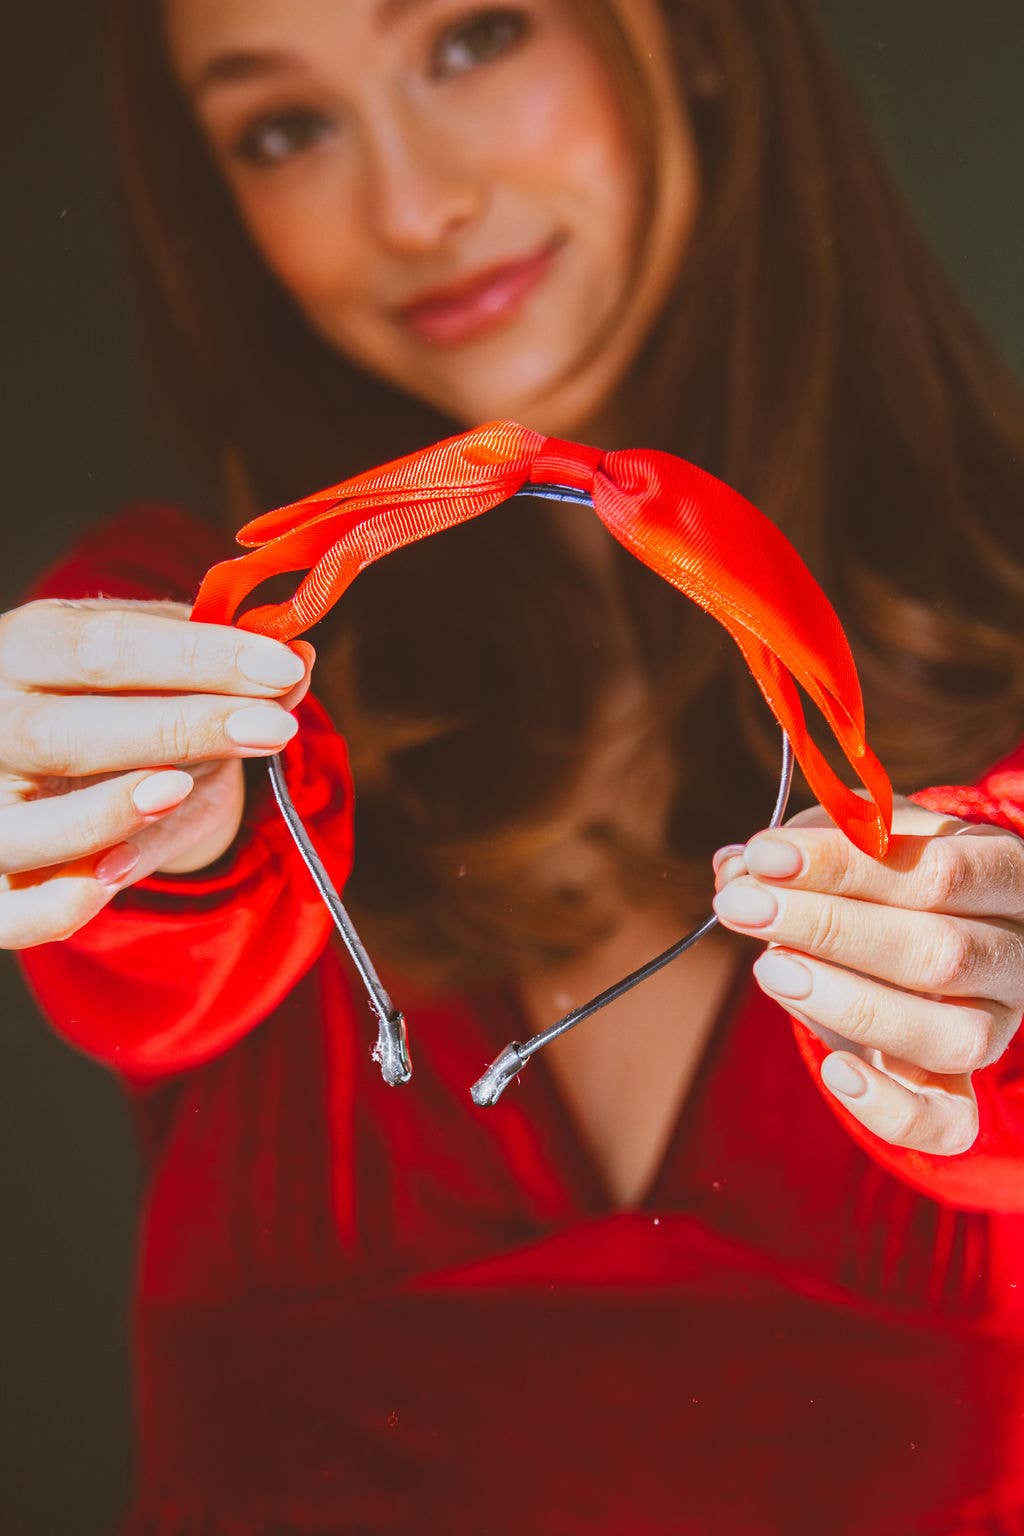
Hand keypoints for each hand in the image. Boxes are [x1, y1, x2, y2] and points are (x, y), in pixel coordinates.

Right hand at [0, 597, 314, 948]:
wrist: (82, 770)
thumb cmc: (131, 708)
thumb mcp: (175, 675)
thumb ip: (231, 668)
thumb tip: (299, 661)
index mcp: (27, 649)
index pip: (103, 647)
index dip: (196, 655)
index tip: (281, 666)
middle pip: (60, 734)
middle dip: (176, 729)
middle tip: (273, 728)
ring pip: (19, 828)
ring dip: (104, 814)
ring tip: (180, 790)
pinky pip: (9, 913)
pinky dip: (55, 906)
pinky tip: (111, 882)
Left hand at [712, 798, 1023, 1154]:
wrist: (897, 937)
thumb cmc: (873, 874)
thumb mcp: (847, 842)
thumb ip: (801, 849)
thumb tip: (740, 868)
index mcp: (1003, 872)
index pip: (944, 870)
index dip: (849, 864)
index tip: (764, 855)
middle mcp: (1014, 954)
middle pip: (941, 950)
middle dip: (829, 928)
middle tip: (742, 905)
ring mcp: (993, 1027)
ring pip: (950, 1036)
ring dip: (849, 1003)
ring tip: (769, 967)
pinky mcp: (959, 1092)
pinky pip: (948, 1124)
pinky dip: (889, 1107)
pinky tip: (833, 1071)